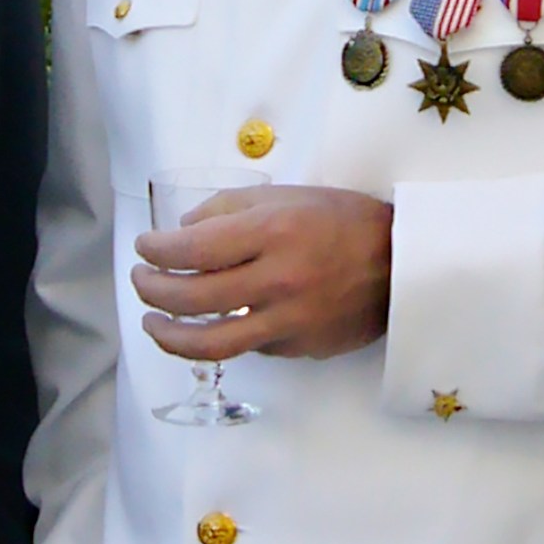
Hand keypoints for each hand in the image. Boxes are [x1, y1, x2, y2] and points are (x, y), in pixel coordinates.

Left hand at [133, 186, 392, 359]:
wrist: (403, 264)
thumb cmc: (344, 220)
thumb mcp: (286, 195)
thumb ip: (229, 208)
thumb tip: (182, 230)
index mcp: (272, 232)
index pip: (190, 248)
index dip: (155, 250)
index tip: (144, 247)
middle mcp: (276, 281)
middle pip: (190, 298)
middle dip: (151, 289)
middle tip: (141, 280)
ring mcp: (287, 322)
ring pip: (209, 343)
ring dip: (168, 335)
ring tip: (153, 322)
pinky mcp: (297, 348)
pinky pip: (247, 345)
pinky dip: (224, 333)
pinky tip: (216, 321)